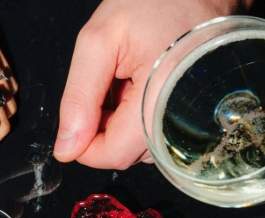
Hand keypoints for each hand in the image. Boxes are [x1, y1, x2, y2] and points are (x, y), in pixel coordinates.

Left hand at [53, 0, 251, 168]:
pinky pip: (160, 134)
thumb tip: (67, 147)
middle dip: (105, 126)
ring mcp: (193, 124)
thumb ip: (79, 96)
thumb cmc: (159, 2)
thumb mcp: (100, 40)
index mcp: (158, 104)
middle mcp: (183, 123)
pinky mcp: (197, 120)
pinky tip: (145, 84)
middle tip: (111, 79)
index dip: (85, 142)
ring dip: (123, 121)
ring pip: (142, 146)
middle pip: (127, 153)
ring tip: (131, 78)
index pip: (112, 155)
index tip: (80, 113)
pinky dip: (142, 115)